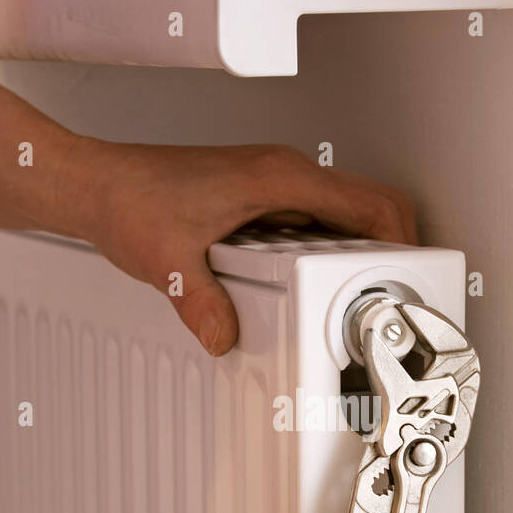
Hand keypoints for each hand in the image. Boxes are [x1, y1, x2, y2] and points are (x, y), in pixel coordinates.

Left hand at [72, 140, 417, 355]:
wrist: (95, 184)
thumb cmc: (128, 198)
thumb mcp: (171, 262)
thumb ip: (204, 306)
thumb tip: (228, 338)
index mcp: (277, 178)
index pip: (370, 202)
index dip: (404, 241)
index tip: (417, 275)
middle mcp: (280, 174)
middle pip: (368, 205)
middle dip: (392, 249)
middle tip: (396, 294)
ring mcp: (271, 184)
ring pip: (342, 213)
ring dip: (361, 250)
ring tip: (361, 297)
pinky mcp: (257, 198)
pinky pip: (314, 221)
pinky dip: (327, 251)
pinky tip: (313, 286)